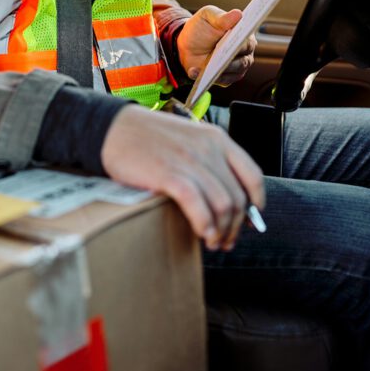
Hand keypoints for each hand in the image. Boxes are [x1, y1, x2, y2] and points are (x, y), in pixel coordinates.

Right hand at [101, 104, 264, 249]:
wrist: (114, 128)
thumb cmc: (148, 136)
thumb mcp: (188, 138)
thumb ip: (208, 160)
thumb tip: (226, 195)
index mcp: (216, 138)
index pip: (253, 175)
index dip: (256, 202)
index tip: (249, 219)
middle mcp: (208, 148)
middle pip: (238, 197)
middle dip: (236, 226)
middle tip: (226, 241)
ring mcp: (189, 161)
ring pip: (223, 205)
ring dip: (222, 231)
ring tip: (213, 243)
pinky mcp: (169, 174)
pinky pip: (198, 206)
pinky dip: (205, 224)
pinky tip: (202, 234)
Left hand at [177, 6, 255, 85]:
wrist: (187, 44)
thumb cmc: (201, 27)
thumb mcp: (208, 16)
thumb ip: (221, 17)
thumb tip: (238, 14)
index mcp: (244, 35)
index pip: (247, 40)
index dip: (243, 41)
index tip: (237, 41)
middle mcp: (244, 53)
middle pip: (243, 59)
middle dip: (231, 58)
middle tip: (219, 55)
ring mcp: (237, 67)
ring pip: (234, 71)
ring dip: (220, 69)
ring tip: (206, 66)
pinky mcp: (226, 78)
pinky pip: (221, 80)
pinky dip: (208, 77)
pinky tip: (194, 71)